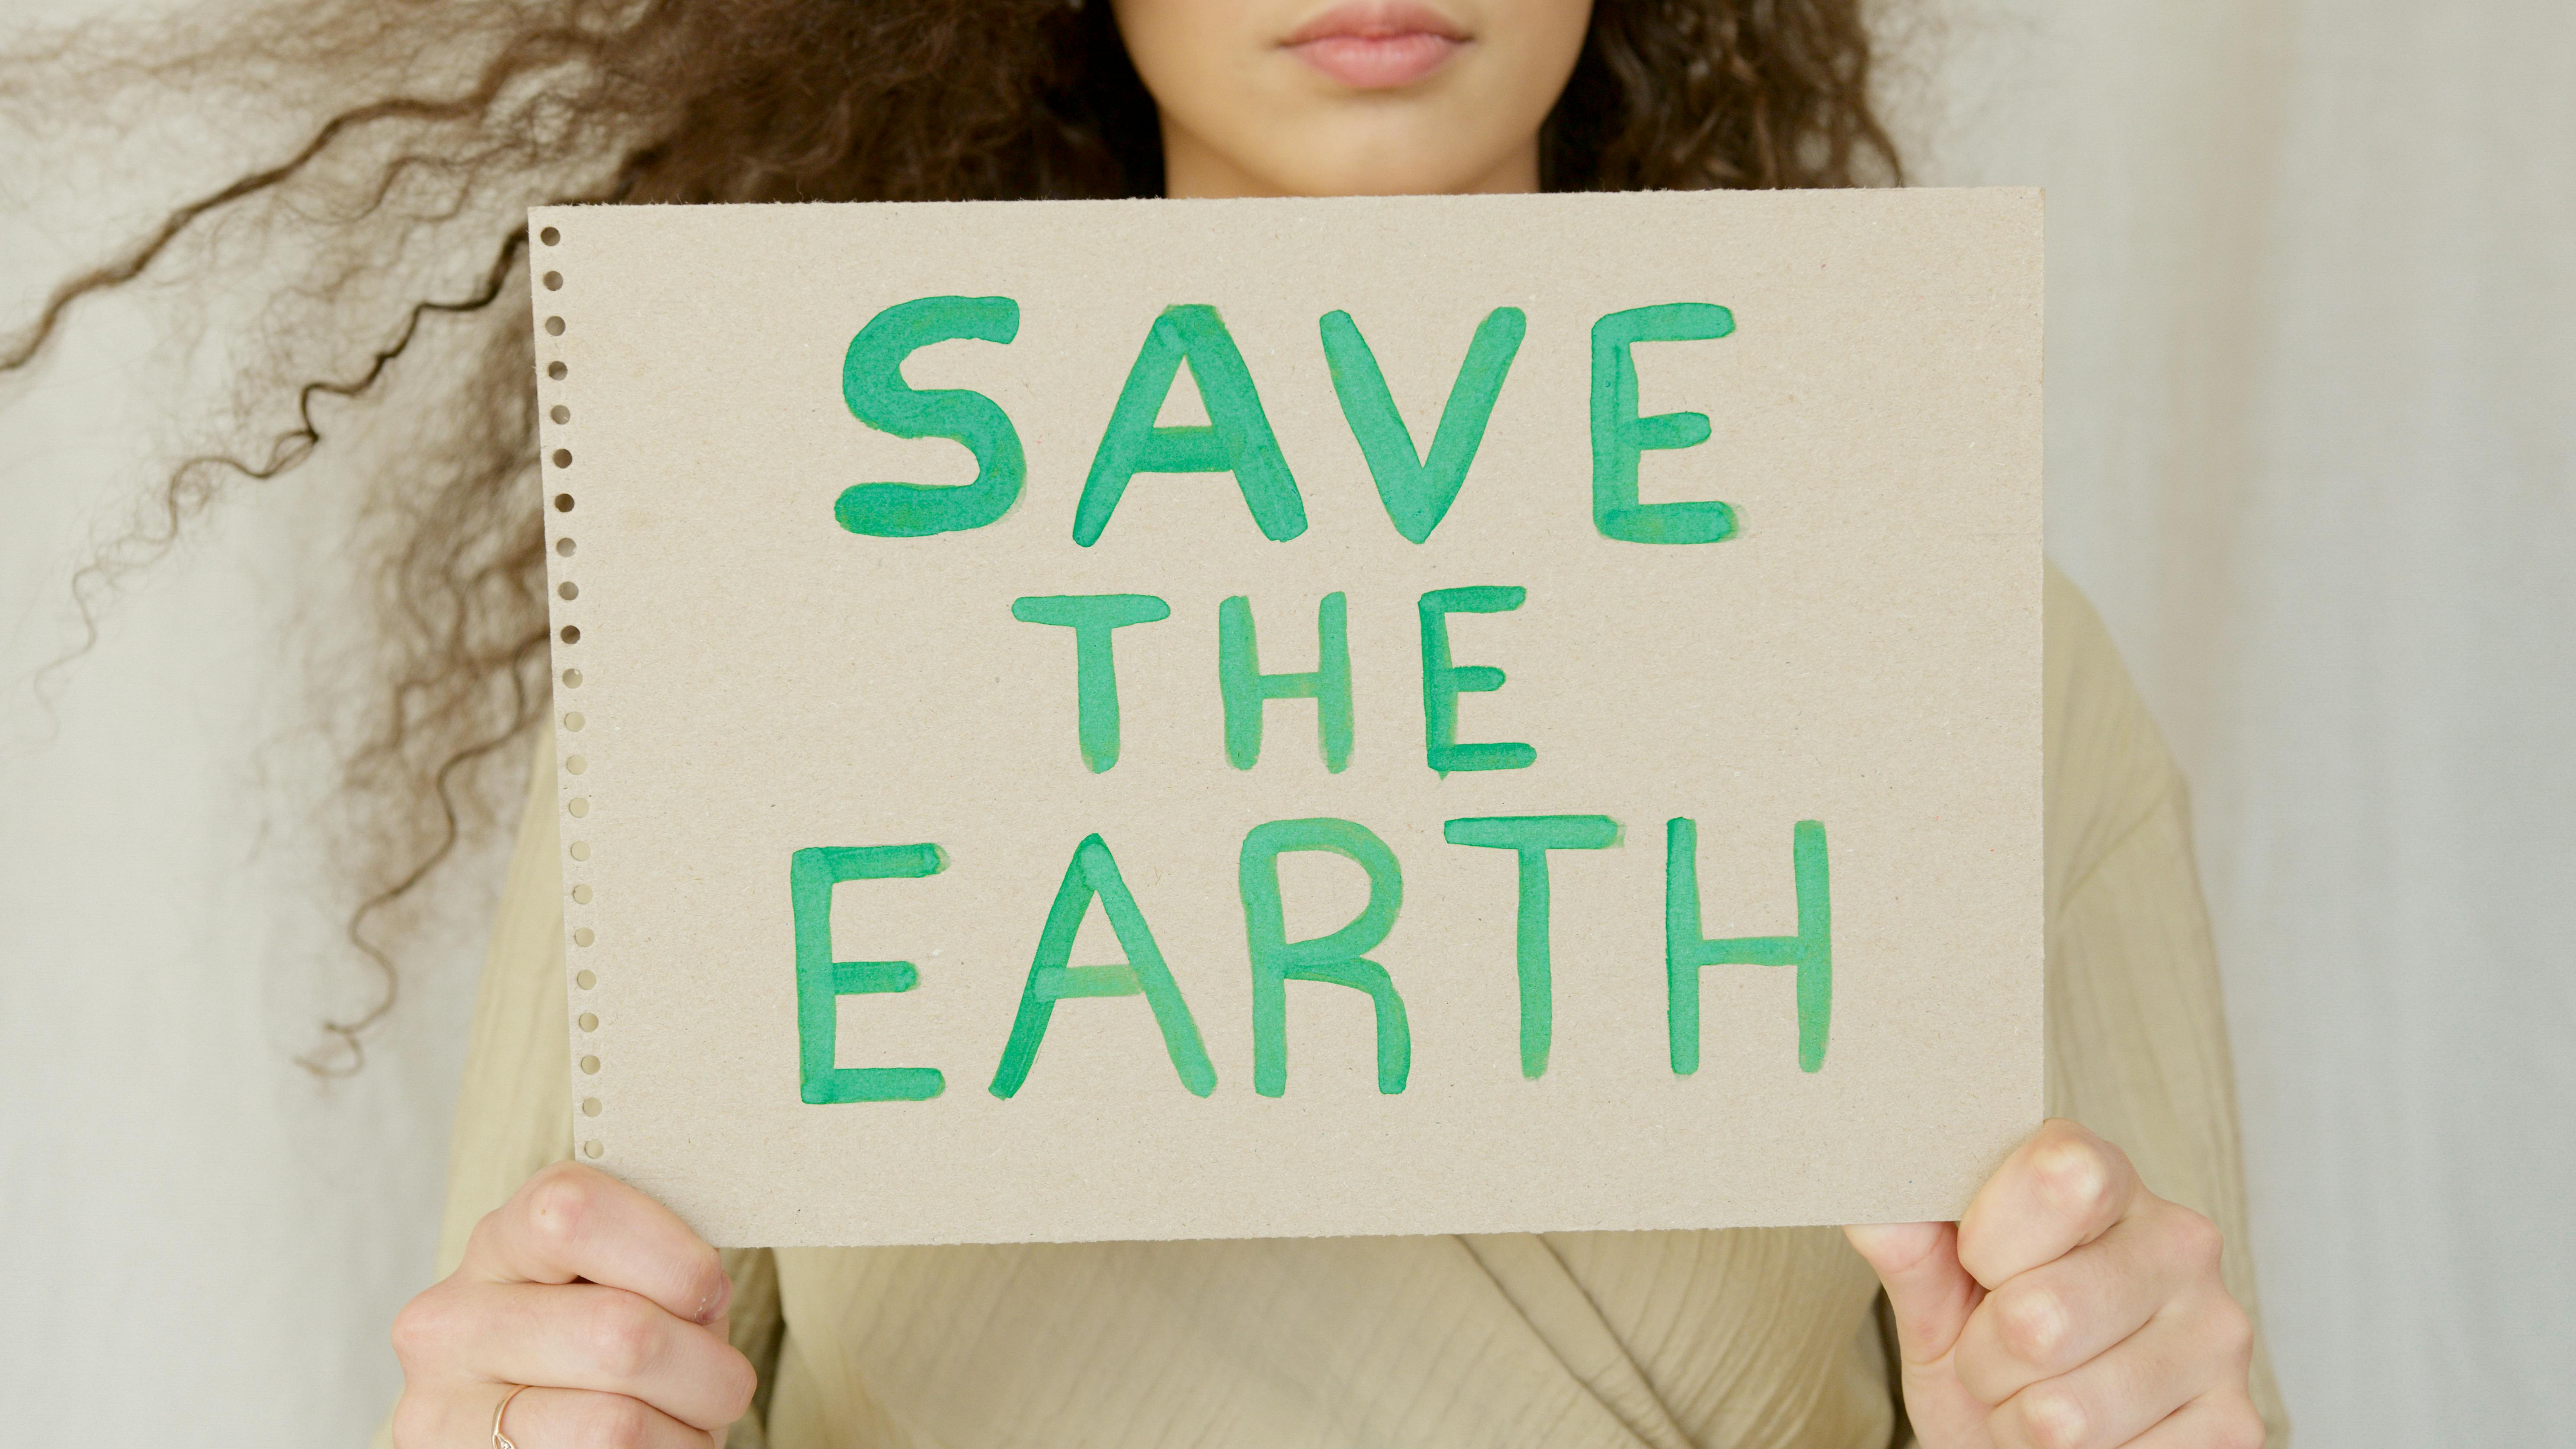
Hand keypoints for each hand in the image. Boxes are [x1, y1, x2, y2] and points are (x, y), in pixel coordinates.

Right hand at [390, 1162, 756, 1446]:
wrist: (552, 1433)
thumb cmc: (610, 1352)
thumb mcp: (630, 1286)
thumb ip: (659, 1270)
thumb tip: (702, 1289)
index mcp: (501, 1243)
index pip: (574, 1211)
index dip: (670, 1256)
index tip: (708, 1293)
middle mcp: (452, 1320)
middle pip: (619, 1333)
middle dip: (705, 1368)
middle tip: (720, 1383)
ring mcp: (444, 1407)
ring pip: (616, 1423)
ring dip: (686, 1428)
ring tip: (683, 1422)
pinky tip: (648, 1447)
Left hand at [1844, 1120, 2260, 1448]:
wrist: (2028, 1432)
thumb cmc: (1984, 1342)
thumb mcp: (1933, 1293)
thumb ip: (1908, 1242)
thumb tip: (1875, 1201)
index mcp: (2102, 1177)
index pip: (2057, 1178)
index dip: (1988, 1241)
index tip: (1979, 1261)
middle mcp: (2180, 1241)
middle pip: (2040, 1316)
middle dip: (1986, 1357)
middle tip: (1997, 1353)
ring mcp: (2219, 1332)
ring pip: (2064, 1412)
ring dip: (2021, 1421)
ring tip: (2033, 1396)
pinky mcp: (2236, 1421)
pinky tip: (2090, 1431)